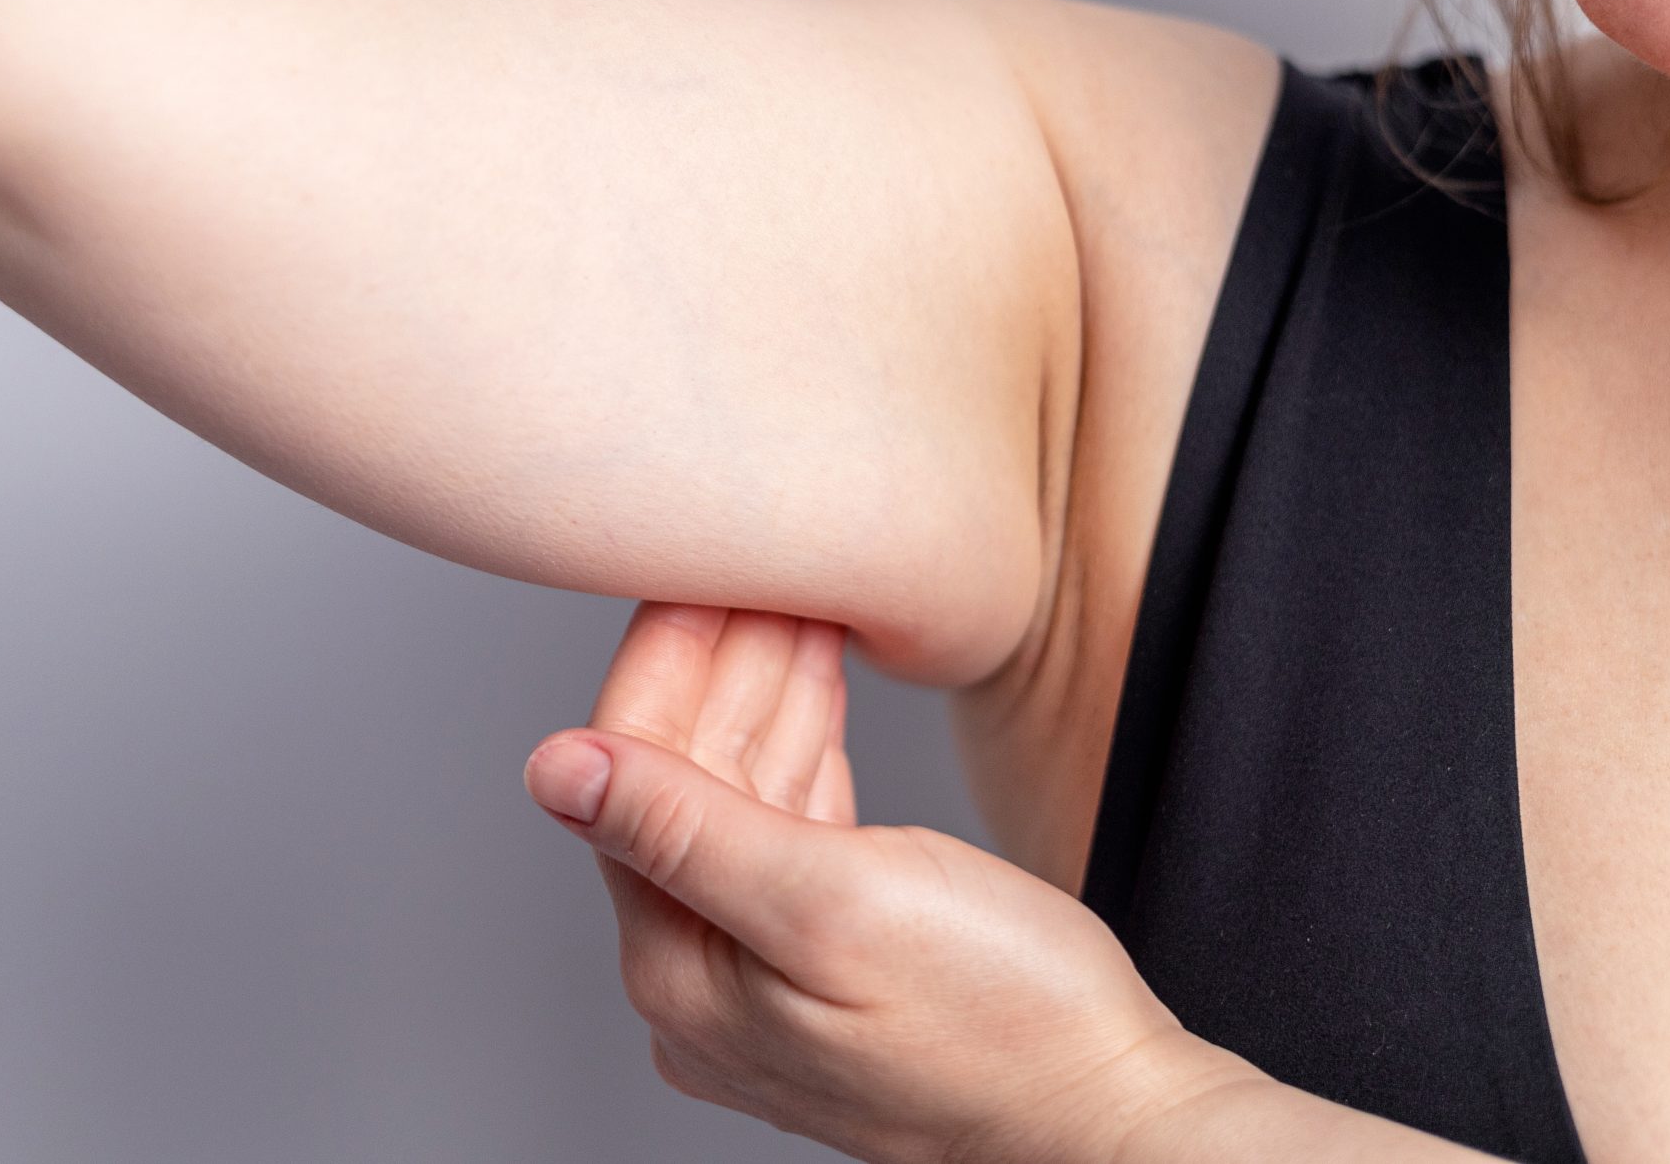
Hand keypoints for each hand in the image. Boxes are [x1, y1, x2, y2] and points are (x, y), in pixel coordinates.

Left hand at [522, 602, 1241, 1163]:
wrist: (1116, 1119)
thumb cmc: (1003, 1028)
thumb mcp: (832, 904)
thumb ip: (686, 829)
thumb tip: (553, 768)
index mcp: (681, 970)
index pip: (633, 774)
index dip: (665, 661)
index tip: (693, 571)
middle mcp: (704, 982)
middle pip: (685, 782)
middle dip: (722, 664)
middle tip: (758, 561)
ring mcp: (766, 977)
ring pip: (743, 797)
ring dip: (766, 693)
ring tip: (797, 596)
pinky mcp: (831, 966)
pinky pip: (794, 831)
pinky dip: (806, 749)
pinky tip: (817, 685)